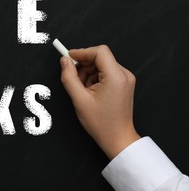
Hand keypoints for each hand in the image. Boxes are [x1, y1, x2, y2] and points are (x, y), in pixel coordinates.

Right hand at [60, 45, 139, 159]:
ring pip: (101, 65)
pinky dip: (94, 78)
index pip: (99, 52)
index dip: (82, 52)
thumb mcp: (79, 99)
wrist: (117, 138)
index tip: (69, 57)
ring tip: (83, 90)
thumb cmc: (102, 123)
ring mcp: (125, 79)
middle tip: (74, 79)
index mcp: (116, 77)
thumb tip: (64, 61)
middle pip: (100, 57)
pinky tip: (90, 92)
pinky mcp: (123, 83)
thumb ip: (69, 77)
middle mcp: (124, 75)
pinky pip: (106, 72)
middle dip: (84, 66)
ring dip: (88, 73)